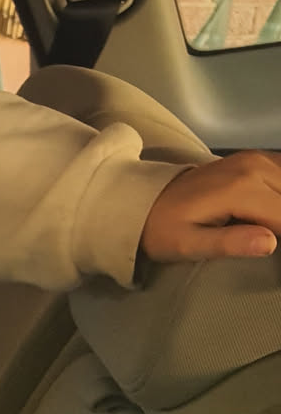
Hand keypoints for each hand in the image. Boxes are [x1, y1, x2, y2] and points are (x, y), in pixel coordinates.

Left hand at [141, 152, 280, 262]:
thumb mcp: (189, 244)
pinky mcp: (255, 159)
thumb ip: (230, 243)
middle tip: (271, 244)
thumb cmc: (164, 229)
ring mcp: (255, 159)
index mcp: (241, 189)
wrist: (146, 200)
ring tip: (270, 230)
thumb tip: (270, 242)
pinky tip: (272, 212)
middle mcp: (253, 167)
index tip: (275, 254)